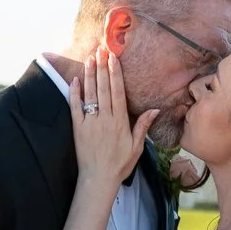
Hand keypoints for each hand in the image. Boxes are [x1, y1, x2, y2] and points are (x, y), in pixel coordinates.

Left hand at [68, 46, 155, 191]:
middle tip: (101, 50)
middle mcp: (105, 119)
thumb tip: (155, 109)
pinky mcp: (78, 129)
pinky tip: (75, 80)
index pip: (118, 92)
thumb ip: (143, 126)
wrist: (99, 179)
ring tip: (90, 58)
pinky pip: (75, 107)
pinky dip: (75, 93)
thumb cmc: (120, 164)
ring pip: (90, 94)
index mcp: (120, 122)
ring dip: (90, 75)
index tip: (113, 58)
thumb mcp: (137, 147)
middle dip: (102, 68)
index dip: (115, 73)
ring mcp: (90, 123)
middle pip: (104, 88)